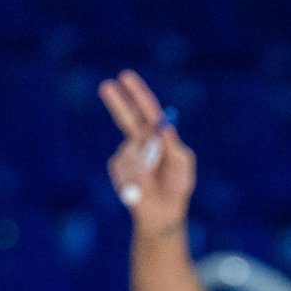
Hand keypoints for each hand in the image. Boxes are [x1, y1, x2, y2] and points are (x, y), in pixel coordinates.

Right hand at [99, 69, 196, 234]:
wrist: (163, 213)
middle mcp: (141, 140)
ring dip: (141, 161)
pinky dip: (133, 173)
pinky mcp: (118, 168)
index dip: (137, 94)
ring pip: (128, 147)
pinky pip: (122, 164)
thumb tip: (163, 129)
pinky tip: (140, 184)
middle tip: (106, 86)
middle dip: (117, 102)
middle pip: (127, 117)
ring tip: (152, 177)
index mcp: (157, 135)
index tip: (126, 77)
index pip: (147, 110)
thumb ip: (175, 146)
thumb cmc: (177, 187)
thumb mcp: (183, 166)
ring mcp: (128, 153)